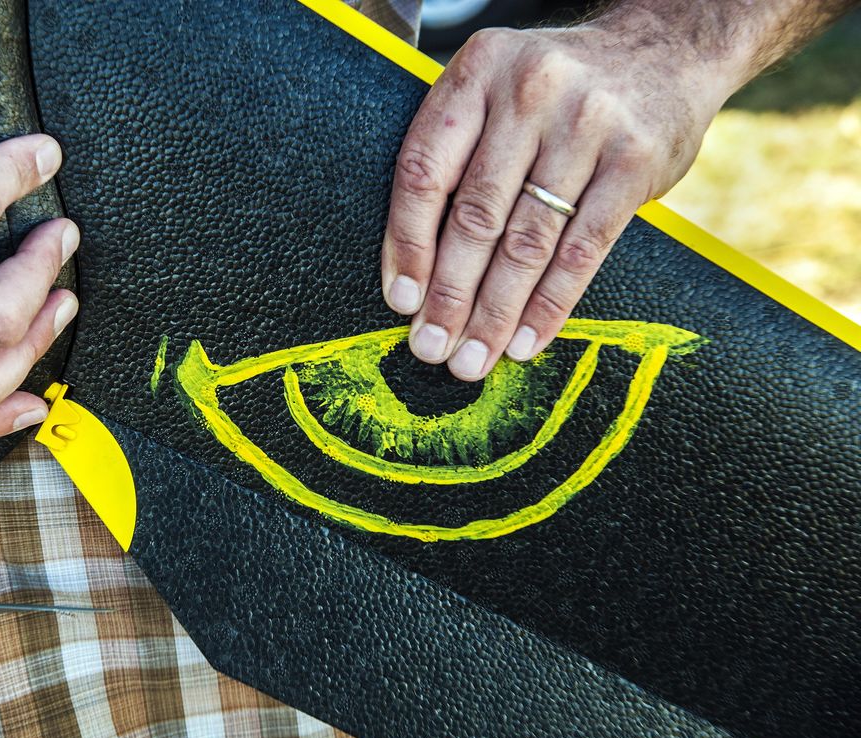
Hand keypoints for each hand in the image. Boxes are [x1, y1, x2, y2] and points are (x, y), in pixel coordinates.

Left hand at [382, 22, 727, 379]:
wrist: (665, 49)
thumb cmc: (555, 92)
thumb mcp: (497, 91)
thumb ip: (458, 154)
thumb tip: (414, 269)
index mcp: (478, 72)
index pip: (424, 172)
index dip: (406, 244)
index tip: (401, 301)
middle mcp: (529, 92)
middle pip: (475, 215)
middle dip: (449, 295)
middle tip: (431, 349)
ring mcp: (586, 125)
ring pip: (527, 241)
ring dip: (495, 313)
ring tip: (472, 360)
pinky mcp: (633, 162)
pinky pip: (583, 250)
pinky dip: (550, 304)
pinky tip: (528, 342)